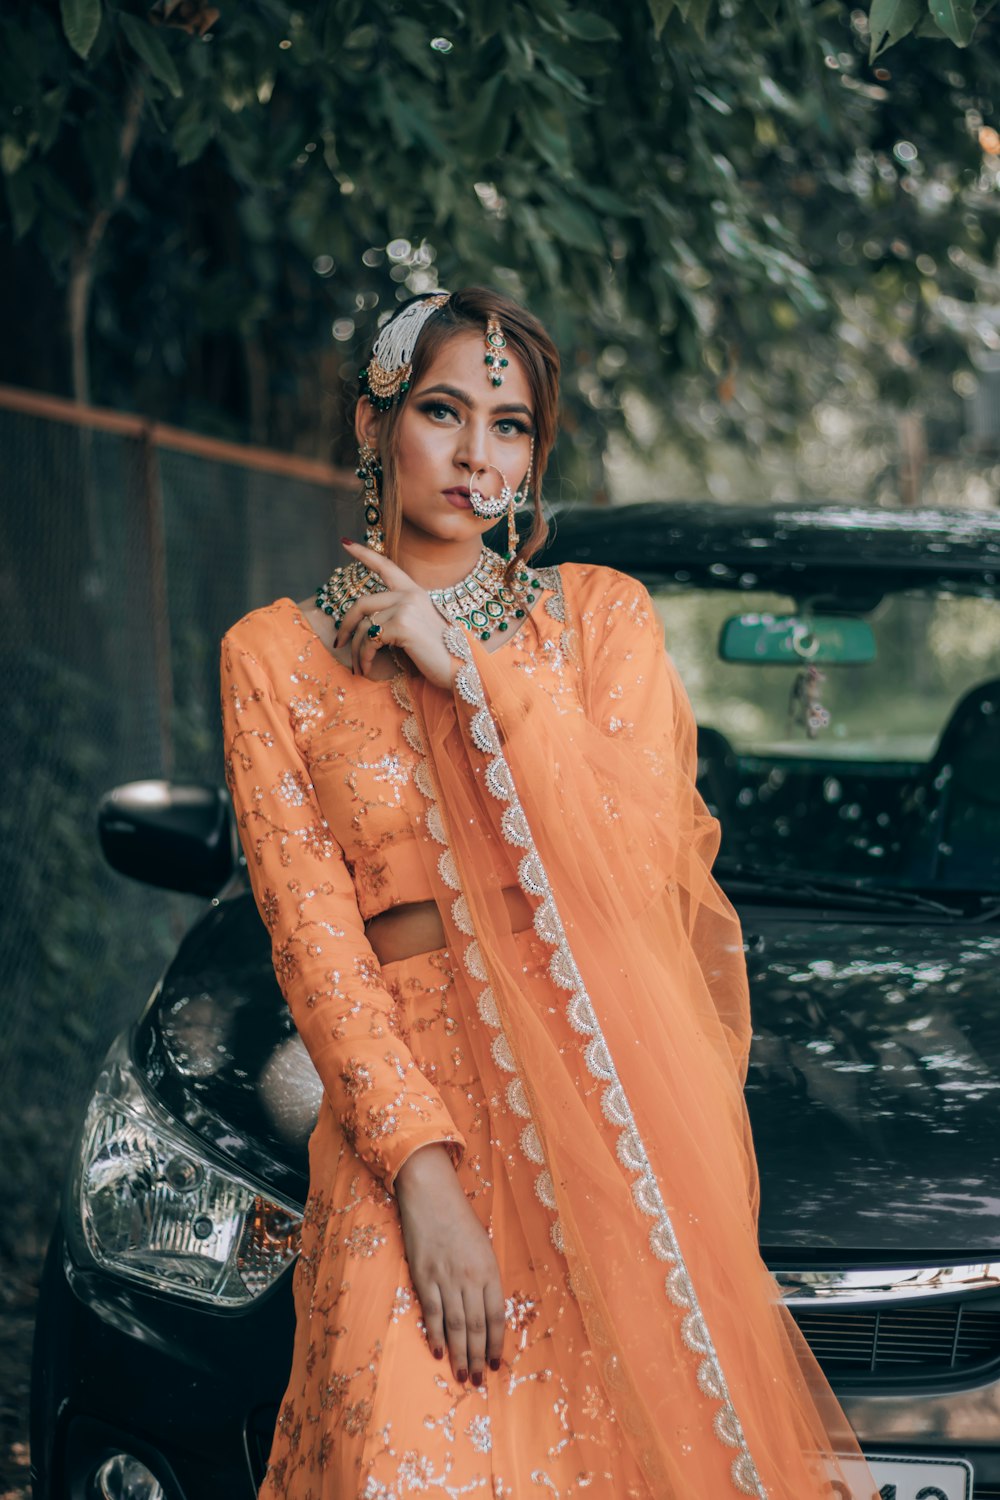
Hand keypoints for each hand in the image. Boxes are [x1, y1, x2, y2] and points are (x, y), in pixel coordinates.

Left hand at [334, 541, 453, 688]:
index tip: (345, 542)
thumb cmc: (439, 652)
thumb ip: (397, 616)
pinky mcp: (402, 625)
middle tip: (339, 643)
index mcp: (414, 592)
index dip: (364, 554)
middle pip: (362, 603)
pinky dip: (364, 657)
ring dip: (357, 650)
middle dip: (345, 626)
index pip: (385, 566)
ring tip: (359, 667)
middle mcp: (409, 595)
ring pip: (364, 626)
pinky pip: (370, 641)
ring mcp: (406, 608)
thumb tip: (367, 624)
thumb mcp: (419, 625)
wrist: (462, 667)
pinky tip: (366, 668)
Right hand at [394, 1143, 505, 1386]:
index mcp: (488, 1270)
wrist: (431, 1197)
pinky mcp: (424, 1278)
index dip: (496, 1342)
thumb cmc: (460, 1220)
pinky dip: (436, 1334)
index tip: (495, 1363)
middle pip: (476, 1326)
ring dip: (459, 1354)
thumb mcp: (483, 1246)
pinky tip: (438, 1351)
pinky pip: (433, 1312)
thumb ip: (486, 1278)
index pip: (496, 1315)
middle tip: (478, 1381)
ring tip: (462, 1375)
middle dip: (478, 1356)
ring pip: (455, 1325)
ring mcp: (445, 1279)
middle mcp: (469, 1278)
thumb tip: (486, 1312)